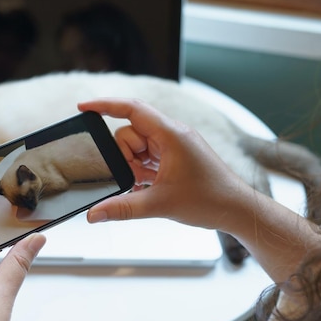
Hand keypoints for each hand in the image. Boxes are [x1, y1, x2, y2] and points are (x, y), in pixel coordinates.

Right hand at [78, 98, 252, 231]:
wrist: (236, 209)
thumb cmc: (210, 200)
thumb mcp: (159, 205)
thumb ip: (122, 208)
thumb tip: (93, 214)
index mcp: (171, 134)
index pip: (131, 109)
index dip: (104, 105)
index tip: (83, 107)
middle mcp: (172, 134)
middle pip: (130, 132)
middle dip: (126, 156)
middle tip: (139, 178)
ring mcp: (174, 144)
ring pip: (137, 146)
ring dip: (135, 165)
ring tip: (149, 184)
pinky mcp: (175, 155)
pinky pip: (148, 155)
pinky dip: (143, 169)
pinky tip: (150, 185)